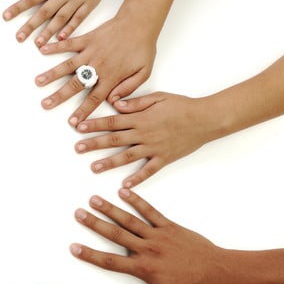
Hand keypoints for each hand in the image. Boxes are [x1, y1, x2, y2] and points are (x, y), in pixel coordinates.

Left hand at [4, 0, 118, 45]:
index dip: (18, 7)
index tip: (6, 16)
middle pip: (44, 12)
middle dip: (30, 26)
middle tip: (19, 37)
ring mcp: (78, 0)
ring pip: (60, 19)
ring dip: (49, 32)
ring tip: (38, 43)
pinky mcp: (90, 3)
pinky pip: (78, 19)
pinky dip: (70, 29)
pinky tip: (61, 38)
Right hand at [35, 11, 157, 126]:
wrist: (139, 22)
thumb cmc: (142, 47)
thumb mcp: (144, 72)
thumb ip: (129, 88)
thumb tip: (114, 101)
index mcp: (111, 76)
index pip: (94, 98)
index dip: (83, 111)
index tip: (73, 122)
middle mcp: (97, 66)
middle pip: (75, 85)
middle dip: (59, 96)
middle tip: (46, 104)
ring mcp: (90, 52)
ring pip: (68, 65)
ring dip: (52, 74)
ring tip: (38, 82)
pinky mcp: (87, 39)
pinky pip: (69, 43)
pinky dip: (56, 46)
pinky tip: (43, 50)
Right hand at [70, 189, 228, 283]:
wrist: (219, 273)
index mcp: (144, 269)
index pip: (111, 261)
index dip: (90, 255)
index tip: (74, 247)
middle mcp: (148, 249)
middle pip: (115, 234)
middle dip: (94, 223)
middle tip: (78, 213)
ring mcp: (159, 235)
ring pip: (129, 220)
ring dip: (110, 209)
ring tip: (94, 199)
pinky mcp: (170, 226)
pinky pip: (150, 211)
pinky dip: (136, 201)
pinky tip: (124, 192)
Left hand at [73, 92, 218, 186]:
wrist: (206, 119)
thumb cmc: (182, 106)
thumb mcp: (158, 97)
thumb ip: (135, 102)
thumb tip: (115, 104)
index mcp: (141, 118)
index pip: (112, 121)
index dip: (94, 124)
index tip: (79, 127)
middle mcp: (144, 134)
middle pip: (115, 139)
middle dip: (94, 143)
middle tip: (77, 148)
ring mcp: (154, 148)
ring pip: (127, 156)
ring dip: (109, 162)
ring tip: (94, 167)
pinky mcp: (164, 158)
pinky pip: (148, 171)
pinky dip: (137, 179)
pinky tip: (124, 186)